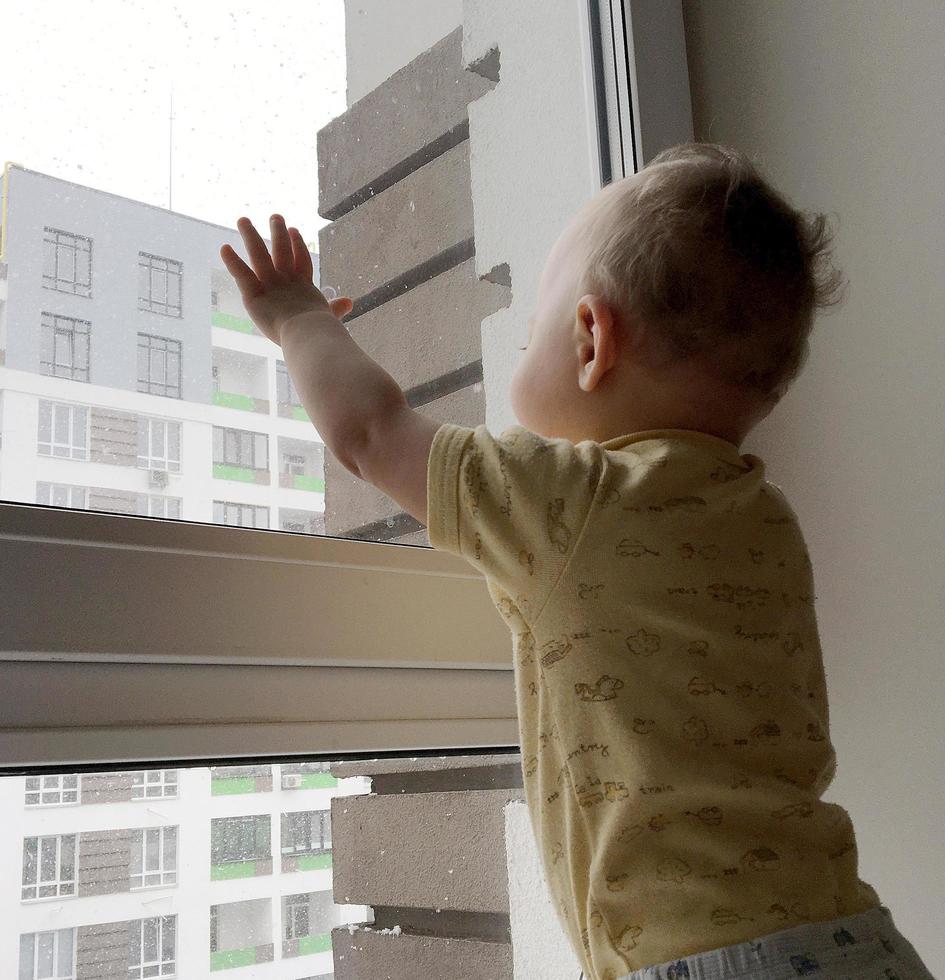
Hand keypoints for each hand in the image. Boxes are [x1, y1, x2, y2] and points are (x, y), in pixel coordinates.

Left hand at [220, 214, 353, 344]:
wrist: (310, 334)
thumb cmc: (321, 330)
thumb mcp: (329, 316)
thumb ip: (336, 308)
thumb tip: (350, 302)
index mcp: (305, 287)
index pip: (301, 261)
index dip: (298, 246)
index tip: (295, 230)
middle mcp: (287, 281)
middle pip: (281, 251)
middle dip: (278, 233)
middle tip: (275, 217)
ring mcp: (270, 285)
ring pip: (259, 255)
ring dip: (251, 236)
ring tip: (242, 220)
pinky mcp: (254, 295)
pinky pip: (242, 275)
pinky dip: (233, 261)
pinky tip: (224, 248)